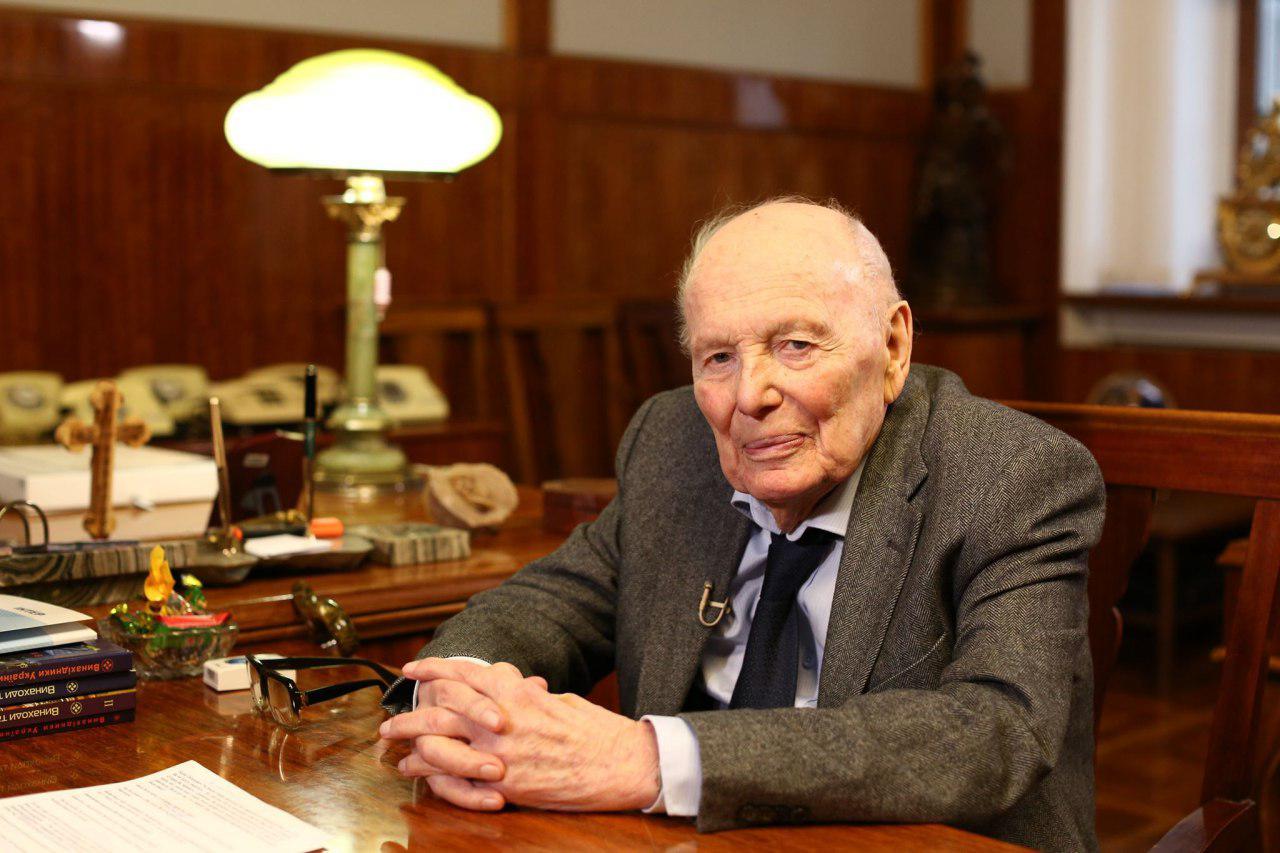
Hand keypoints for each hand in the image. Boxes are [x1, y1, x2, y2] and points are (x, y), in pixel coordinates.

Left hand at [390, 658, 660, 812]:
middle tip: (389, 717)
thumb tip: (513, 687)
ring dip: (413, 745)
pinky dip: (433, 774)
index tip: (412, 668)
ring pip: (442, 745)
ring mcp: (501, 755)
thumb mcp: (559, 700)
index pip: (464, 674)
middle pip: (442, 710)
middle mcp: (503, 721)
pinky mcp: (506, 785)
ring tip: (396, 748)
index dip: (434, 670)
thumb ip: (527, 694)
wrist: (622, 764)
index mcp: (518, 693)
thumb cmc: (595, 730)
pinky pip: (457, 779)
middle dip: (410, 713)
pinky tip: (419, 773)